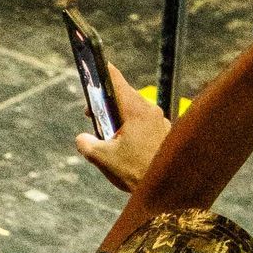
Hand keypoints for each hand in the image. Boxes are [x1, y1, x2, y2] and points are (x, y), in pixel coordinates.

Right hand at [73, 64, 171, 191]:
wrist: (169, 189)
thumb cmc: (136, 172)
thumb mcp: (103, 158)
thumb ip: (86, 144)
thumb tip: (82, 139)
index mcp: (136, 110)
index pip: (117, 81)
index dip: (104, 71)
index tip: (96, 63)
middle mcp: (151, 111)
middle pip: (125, 96)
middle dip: (106, 102)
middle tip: (91, 113)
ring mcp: (161, 122)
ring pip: (135, 111)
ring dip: (119, 117)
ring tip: (107, 134)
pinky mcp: (165, 133)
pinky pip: (145, 123)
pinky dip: (131, 127)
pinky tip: (124, 144)